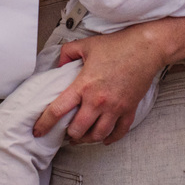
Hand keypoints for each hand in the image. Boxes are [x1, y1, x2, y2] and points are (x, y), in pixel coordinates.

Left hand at [33, 26, 166, 143]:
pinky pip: (119, 132)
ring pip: (97, 135)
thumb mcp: (86, 45)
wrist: (147, 48)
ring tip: (82, 137)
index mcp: (84, 85)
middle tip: (65, 132)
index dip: (45, 123)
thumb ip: (67, 53)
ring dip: (87, 139)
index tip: (38, 130)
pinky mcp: (129, 109)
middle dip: (69, 134)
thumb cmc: (119, 45)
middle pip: (78, 130)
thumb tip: (59, 65)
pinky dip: (110, 138)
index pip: (58, 110)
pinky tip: (104, 138)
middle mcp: (98, 100)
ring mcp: (115, 107)